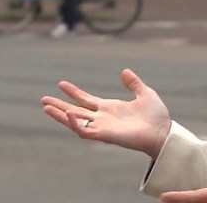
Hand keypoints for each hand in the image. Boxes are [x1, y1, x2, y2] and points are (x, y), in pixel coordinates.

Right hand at [40, 69, 171, 157]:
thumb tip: (124, 71)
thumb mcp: (145, 93)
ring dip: (60, 116)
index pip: (86, 100)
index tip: (61, 83)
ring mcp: (102, 127)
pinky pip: (85, 131)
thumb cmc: (156, 117)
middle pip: (75, 111)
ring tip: (46, 108)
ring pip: (75, 122)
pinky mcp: (105, 135)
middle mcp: (102, 118)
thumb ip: (134, 83)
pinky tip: (68, 114)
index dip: (74, 92)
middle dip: (59, 106)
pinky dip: (76, 123)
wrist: (163, 132)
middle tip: (43, 100)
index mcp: (109, 108)